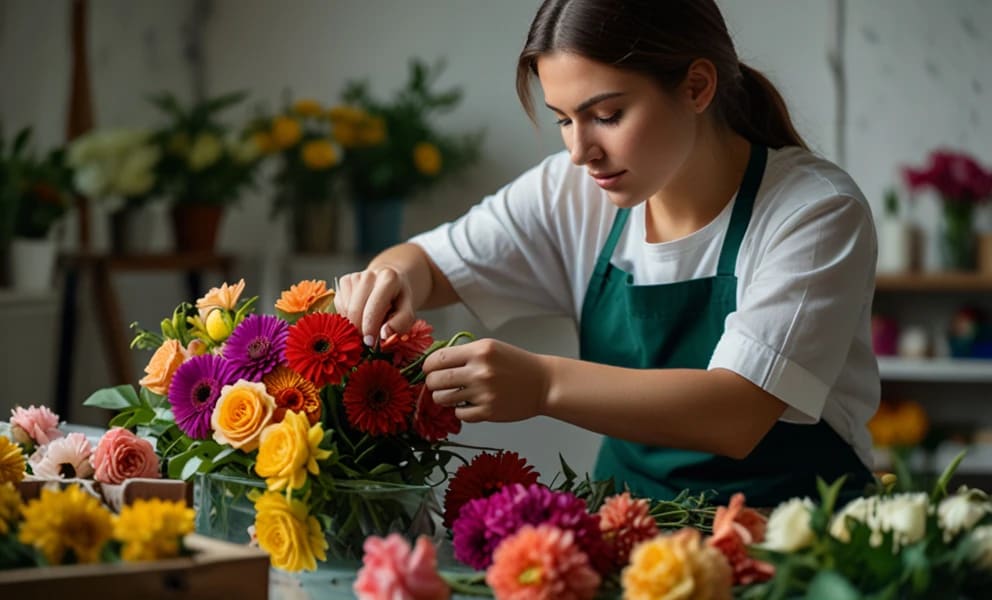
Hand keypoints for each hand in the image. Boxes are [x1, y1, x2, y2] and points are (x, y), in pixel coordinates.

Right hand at [333, 266, 416, 344]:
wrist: (391, 283)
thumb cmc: (399, 300)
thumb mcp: (408, 313)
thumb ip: (401, 324)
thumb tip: (384, 334)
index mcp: (389, 279)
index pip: (374, 307)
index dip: (370, 328)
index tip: (370, 343)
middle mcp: (370, 275)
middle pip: (356, 310)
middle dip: (359, 329)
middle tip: (366, 341)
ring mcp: (355, 276)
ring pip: (346, 309)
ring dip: (353, 323)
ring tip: (367, 323)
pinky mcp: (344, 281)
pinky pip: (340, 306)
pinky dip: (347, 315)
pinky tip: (359, 314)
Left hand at [423, 338, 550, 422]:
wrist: (543, 383)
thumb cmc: (516, 364)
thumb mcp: (490, 347)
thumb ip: (464, 353)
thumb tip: (433, 362)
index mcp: (479, 351)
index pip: (437, 358)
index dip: (428, 366)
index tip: (429, 369)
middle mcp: (480, 371)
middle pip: (435, 380)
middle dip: (432, 383)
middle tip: (439, 384)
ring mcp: (483, 393)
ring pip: (442, 398)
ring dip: (443, 398)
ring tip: (453, 395)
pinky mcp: (488, 411)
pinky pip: (459, 413)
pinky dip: (460, 410)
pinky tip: (469, 404)